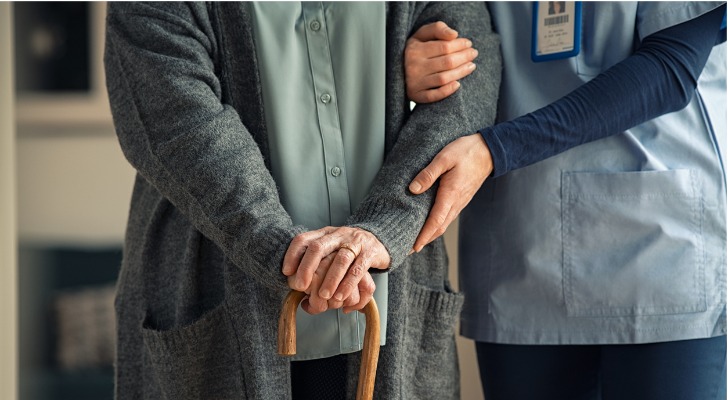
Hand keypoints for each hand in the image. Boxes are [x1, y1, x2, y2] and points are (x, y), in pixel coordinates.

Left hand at [282, 226, 389, 309]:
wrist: (380, 240)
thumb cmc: (349, 250)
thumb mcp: (331, 249)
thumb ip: (315, 263)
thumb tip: (297, 287)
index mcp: (325, 233)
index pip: (303, 239)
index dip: (292, 254)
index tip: (286, 272)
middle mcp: (338, 235)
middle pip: (318, 247)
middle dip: (307, 268)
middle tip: (301, 286)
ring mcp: (355, 242)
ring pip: (340, 259)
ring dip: (330, 279)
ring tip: (323, 296)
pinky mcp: (370, 253)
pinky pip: (358, 269)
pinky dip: (348, 284)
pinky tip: (341, 296)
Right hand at [405, 21, 478, 103]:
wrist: (396, 70)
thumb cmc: (414, 50)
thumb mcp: (421, 35)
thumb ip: (437, 28)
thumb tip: (454, 34)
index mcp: (414, 49)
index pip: (444, 46)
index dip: (460, 45)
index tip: (469, 43)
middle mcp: (413, 66)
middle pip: (447, 62)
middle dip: (464, 57)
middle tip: (474, 54)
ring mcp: (414, 82)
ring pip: (443, 78)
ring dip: (461, 72)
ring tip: (471, 66)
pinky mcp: (416, 96)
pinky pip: (434, 96)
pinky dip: (447, 91)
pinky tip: (458, 84)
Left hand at [409, 133, 492, 251]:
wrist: (489, 151)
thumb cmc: (466, 152)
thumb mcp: (444, 158)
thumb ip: (428, 174)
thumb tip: (413, 189)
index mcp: (450, 195)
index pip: (435, 222)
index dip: (423, 236)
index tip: (413, 247)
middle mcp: (456, 203)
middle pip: (439, 228)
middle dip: (424, 240)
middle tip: (408, 249)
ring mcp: (460, 202)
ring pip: (444, 224)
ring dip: (430, 234)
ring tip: (416, 240)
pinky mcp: (461, 199)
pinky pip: (448, 217)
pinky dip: (437, 225)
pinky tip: (430, 224)